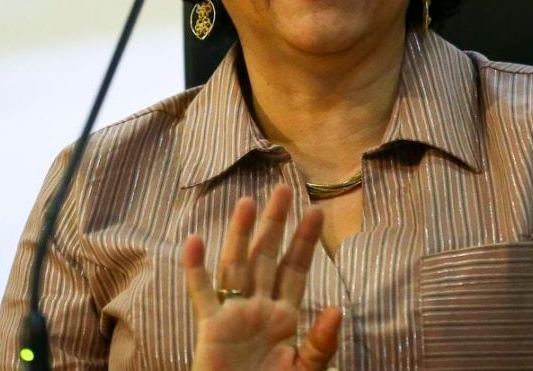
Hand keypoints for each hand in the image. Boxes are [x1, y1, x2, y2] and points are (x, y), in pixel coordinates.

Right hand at [183, 185, 341, 370]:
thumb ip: (322, 342)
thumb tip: (338, 308)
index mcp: (285, 317)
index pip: (296, 270)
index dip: (305, 241)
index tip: (315, 210)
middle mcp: (259, 308)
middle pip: (267, 257)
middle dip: (275, 225)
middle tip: (282, 189)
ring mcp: (233, 315)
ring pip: (236, 266)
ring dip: (240, 234)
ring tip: (247, 201)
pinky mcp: (210, 329)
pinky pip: (201, 294)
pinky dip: (195, 268)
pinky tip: (194, 241)